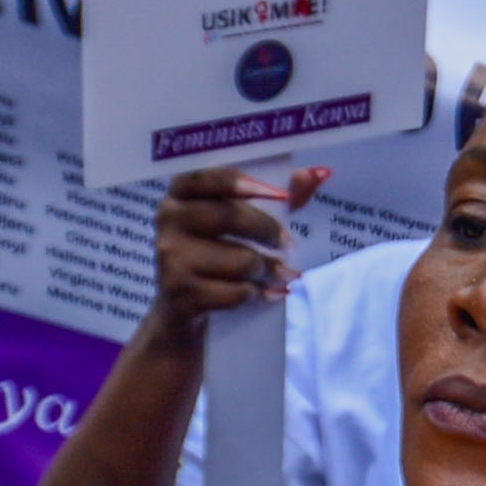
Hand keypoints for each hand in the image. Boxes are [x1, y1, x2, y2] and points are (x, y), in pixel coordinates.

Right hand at [147, 158, 314, 327]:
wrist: (181, 311)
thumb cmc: (216, 254)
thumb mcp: (240, 222)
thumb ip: (278, 195)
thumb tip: (317, 174)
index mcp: (179, 193)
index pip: (206, 177)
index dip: (242, 182)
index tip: (280, 194)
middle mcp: (168, 220)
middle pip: (229, 217)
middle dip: (268, 231)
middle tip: (289, 244)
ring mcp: (171, 258)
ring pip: (240, 260)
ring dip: (268, 270)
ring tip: (280, 274)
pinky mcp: (181, 295)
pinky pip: (235, 293)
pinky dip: (256, 295)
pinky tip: (262, 293)